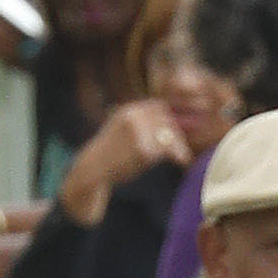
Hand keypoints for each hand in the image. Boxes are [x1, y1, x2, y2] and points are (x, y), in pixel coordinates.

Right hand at [58, 98, 191, 227]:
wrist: (93, 168)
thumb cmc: (111, 153)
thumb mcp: (122, 130)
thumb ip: (142, 124)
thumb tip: (173, 125)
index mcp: (128, 111)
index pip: (160, 108)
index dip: (173, 120)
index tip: (181, 134)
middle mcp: (132, 117)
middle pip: (167, 120)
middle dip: (179, 134)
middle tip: (185, 148)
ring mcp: (137, 132)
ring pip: (170, 134)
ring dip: (180, 146)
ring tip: (183, 157)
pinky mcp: (142, 150)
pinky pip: (168, 150)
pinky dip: (179, 156)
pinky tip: (182, 162)